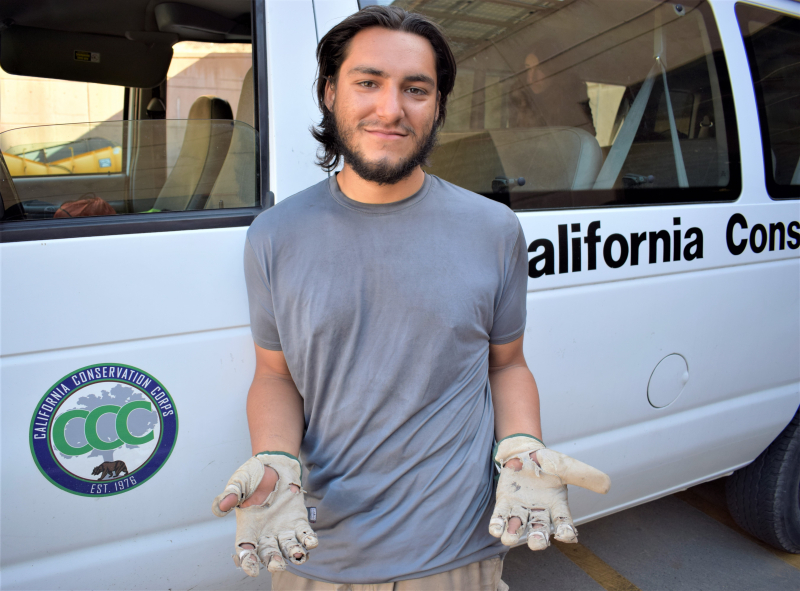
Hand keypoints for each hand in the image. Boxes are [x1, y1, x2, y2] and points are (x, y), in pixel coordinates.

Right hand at [212, 453, 317, 576]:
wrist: (273, 465)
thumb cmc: (252, 476)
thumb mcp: (238, 483)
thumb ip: (230, 495)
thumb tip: (221, 507)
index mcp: (248, 529)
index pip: (246, 552)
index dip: (248, 562)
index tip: (252, 569)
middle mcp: (266, 534)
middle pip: (268, 554)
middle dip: (273, 561)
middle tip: (277, 565)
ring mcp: (283, 529)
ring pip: (288, 548)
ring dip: (293, 554)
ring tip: (298, 556)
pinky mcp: (298, 521)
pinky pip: (304, 535)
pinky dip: (308, 540)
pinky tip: (311, 542)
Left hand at [489, 435, 609, 549]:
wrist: (524, 452)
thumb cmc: (548, 462)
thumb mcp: (567, 466)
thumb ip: (585, 476)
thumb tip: (607, 486)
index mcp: (557, 506)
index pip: (564, 523)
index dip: (566, 531)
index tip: (567, 535)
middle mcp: (539, 512)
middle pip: (540, 531)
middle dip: (538, 539)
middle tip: (536, 543)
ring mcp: (521, 509)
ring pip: (518, 526)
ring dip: (513, 534)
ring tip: (509, 539)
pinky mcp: (505, 503)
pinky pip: (501, 517)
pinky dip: (498, 524)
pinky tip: (495, 530)